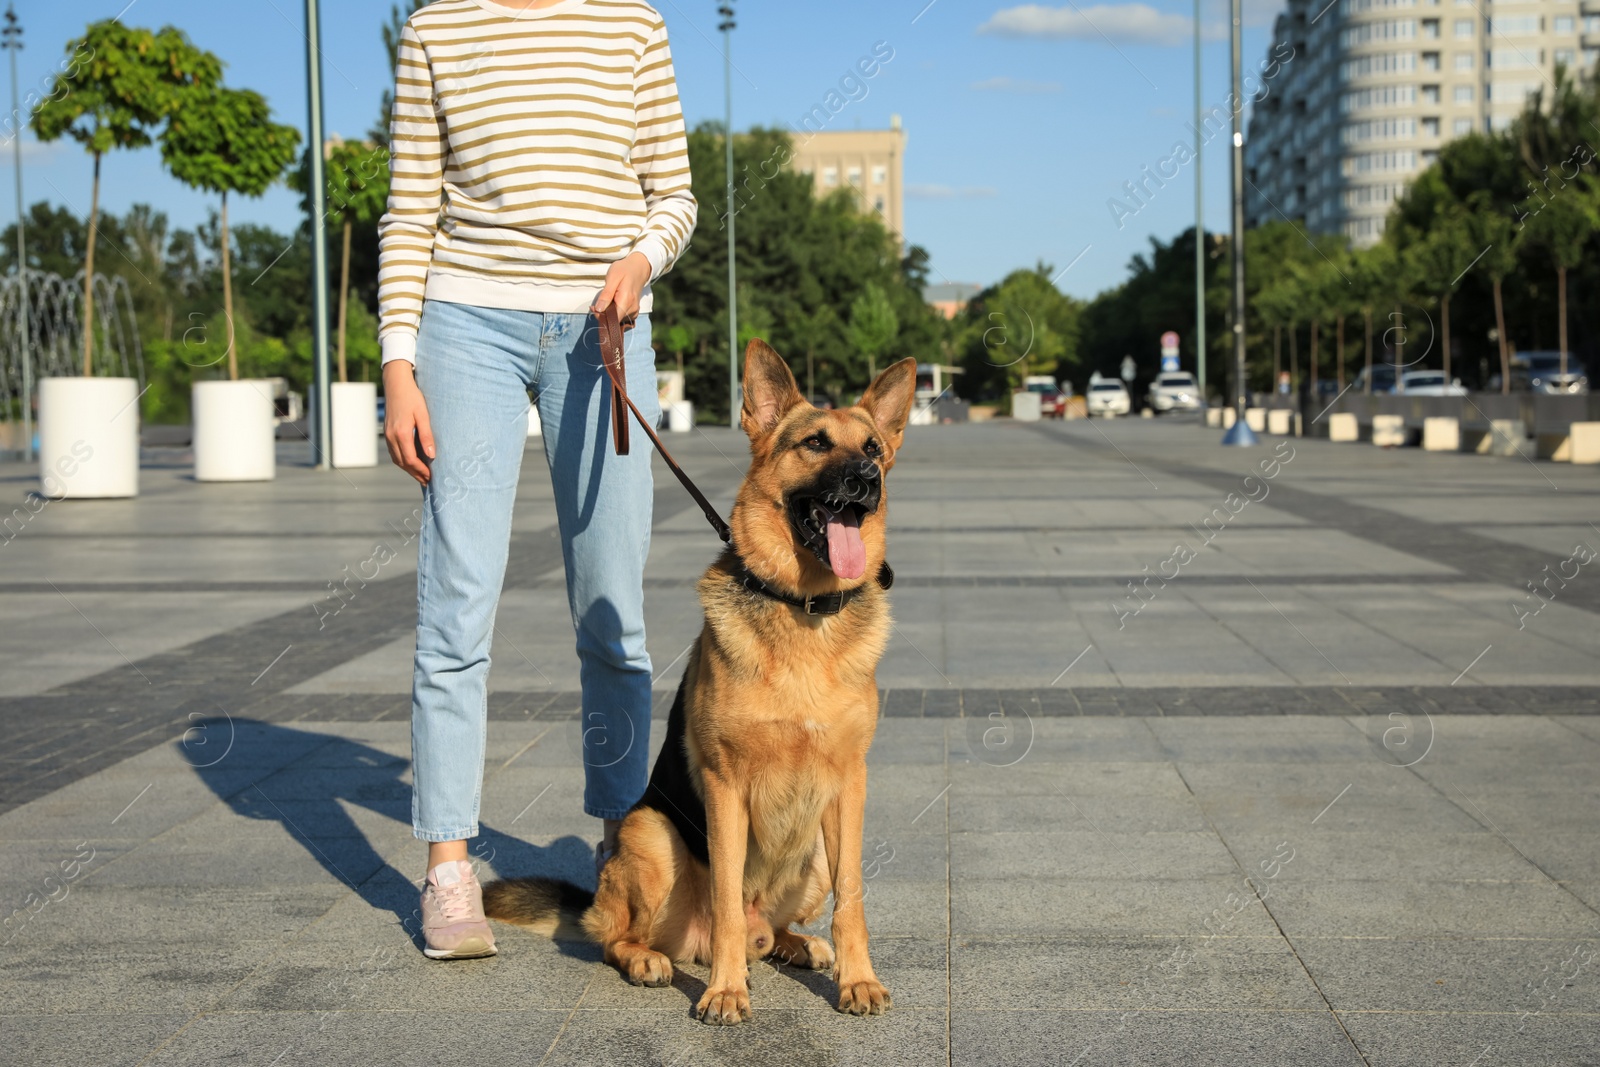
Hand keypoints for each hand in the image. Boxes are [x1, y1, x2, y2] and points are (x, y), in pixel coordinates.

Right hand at [383, 361, 434, 484]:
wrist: (396, 385)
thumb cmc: (413, 398)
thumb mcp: (423, 415)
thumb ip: (427, 436)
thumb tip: (432, 455)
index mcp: (401, 433)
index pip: (410, 459)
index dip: (420, 470)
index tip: (431, 477)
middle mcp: (391, 436)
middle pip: (403, 462)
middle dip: (415, 473)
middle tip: (427, 481)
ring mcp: (387, 435)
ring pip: (397, 459)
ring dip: (408, 469)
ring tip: (421, 475)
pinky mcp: (387, 433)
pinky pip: (394, 452)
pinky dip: (403, 460)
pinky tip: (411, 462)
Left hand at [593, 251, 651, 323]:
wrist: (638, 268)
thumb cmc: (624, 270)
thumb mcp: (612, 277)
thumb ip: (606, 295)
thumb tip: (599, 309)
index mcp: (627, 301)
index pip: (612, 319)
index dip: (601, 316)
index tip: (594, 308)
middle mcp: (632, 310)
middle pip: (614, 320)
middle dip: (603, 313)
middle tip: (598, 301)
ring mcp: (634, 312)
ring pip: (617, 319)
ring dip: (608, 312)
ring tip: (606, 299)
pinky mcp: (633, 312)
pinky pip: (621, 316)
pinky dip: (614, 312)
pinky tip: (612, 302)